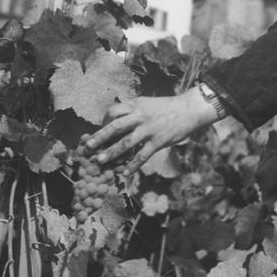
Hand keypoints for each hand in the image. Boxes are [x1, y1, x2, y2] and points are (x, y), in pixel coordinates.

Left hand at [84, 88, 219, 174]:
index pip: (113, 112)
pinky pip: (142, 155)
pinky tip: (125, 173)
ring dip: (112, 153)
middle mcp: (140, 117)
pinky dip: (133, 165)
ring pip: (126, 143)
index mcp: (135, 105)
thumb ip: (131, 111)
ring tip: (101, 161)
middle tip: (88, 147)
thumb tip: (114, 120)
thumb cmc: (165, 107)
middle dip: (100, 137)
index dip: (103, 122)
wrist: (188, 110)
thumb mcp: (145, 103)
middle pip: (115, 127)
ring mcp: (149, 130)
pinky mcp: (158, 141)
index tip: (99, 131)